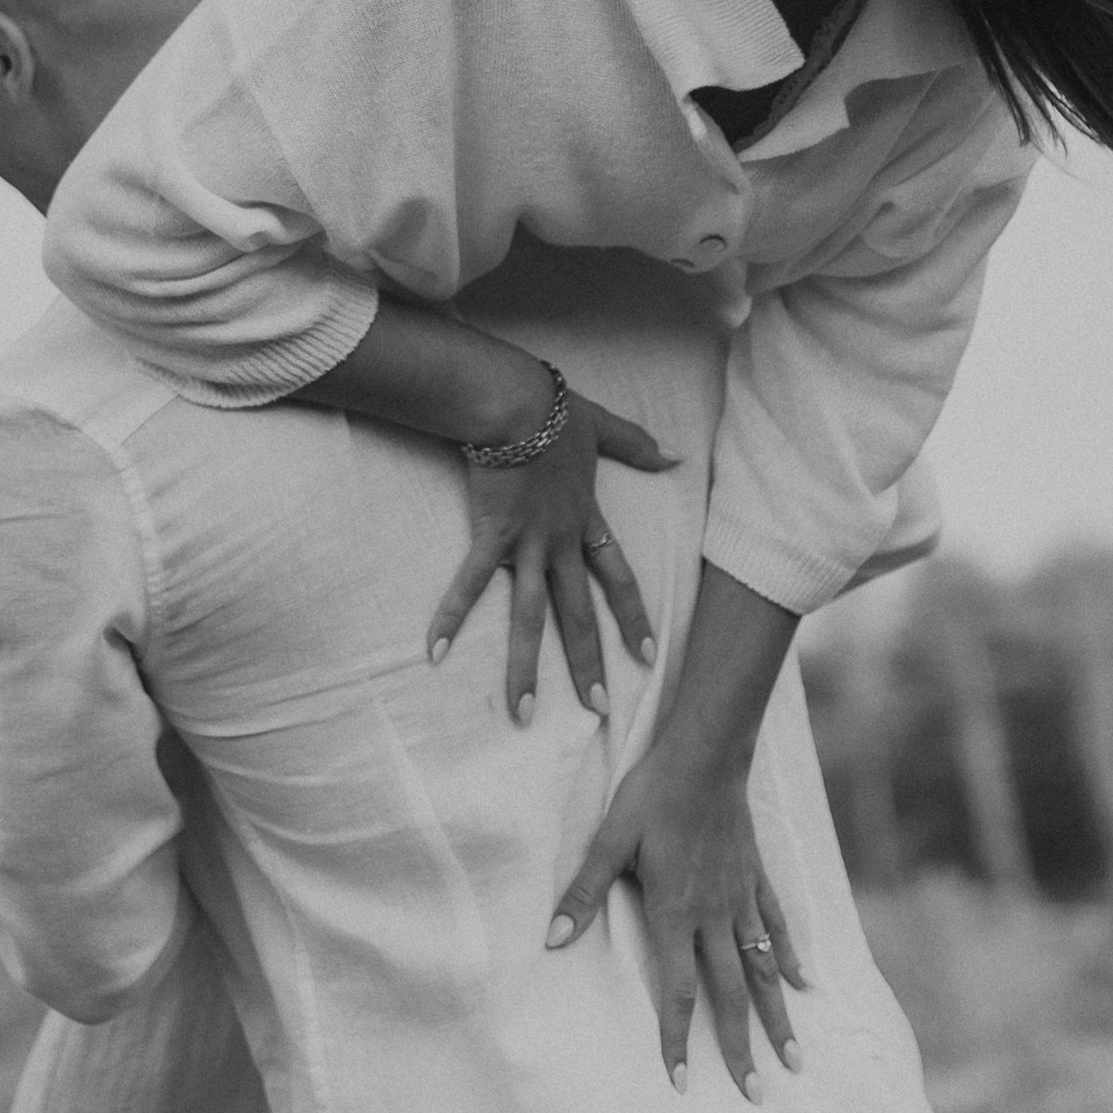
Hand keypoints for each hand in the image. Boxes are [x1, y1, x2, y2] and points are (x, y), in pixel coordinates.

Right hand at [425, 387, 672, 721]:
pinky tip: (435, 652)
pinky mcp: (491, 534)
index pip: (619, 579)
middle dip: (588, 663)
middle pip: (579, 613)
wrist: (515, 399)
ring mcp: (527, 543)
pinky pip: (470, 584)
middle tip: (599, 709)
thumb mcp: (602, 427)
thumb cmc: (554, 410)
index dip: (634, 618)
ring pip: (530, 615)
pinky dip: (451, 616)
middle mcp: (561, 542)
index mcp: (587, 521)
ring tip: (523, 712)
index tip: (649, 657)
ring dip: (526, 666)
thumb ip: (637, 445)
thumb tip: (677, 454)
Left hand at [545, 748, 807, 1095]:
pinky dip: (789, 957)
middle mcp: (714, 915)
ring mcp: (742, 898)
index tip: (683, 1084)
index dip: (677, 1040)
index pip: (677, 991)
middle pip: (729, 995)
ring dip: (777, 1017)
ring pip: (762, 969)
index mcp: (675, 912)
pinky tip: (804, 985)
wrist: (706, 753)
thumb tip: (553, 940)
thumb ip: (585, 892)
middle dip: (740, 1049)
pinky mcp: (758, 876)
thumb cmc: (653, 794)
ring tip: (794, 1062)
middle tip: (755, 1097)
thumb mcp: (610, 839)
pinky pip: (777, 926)